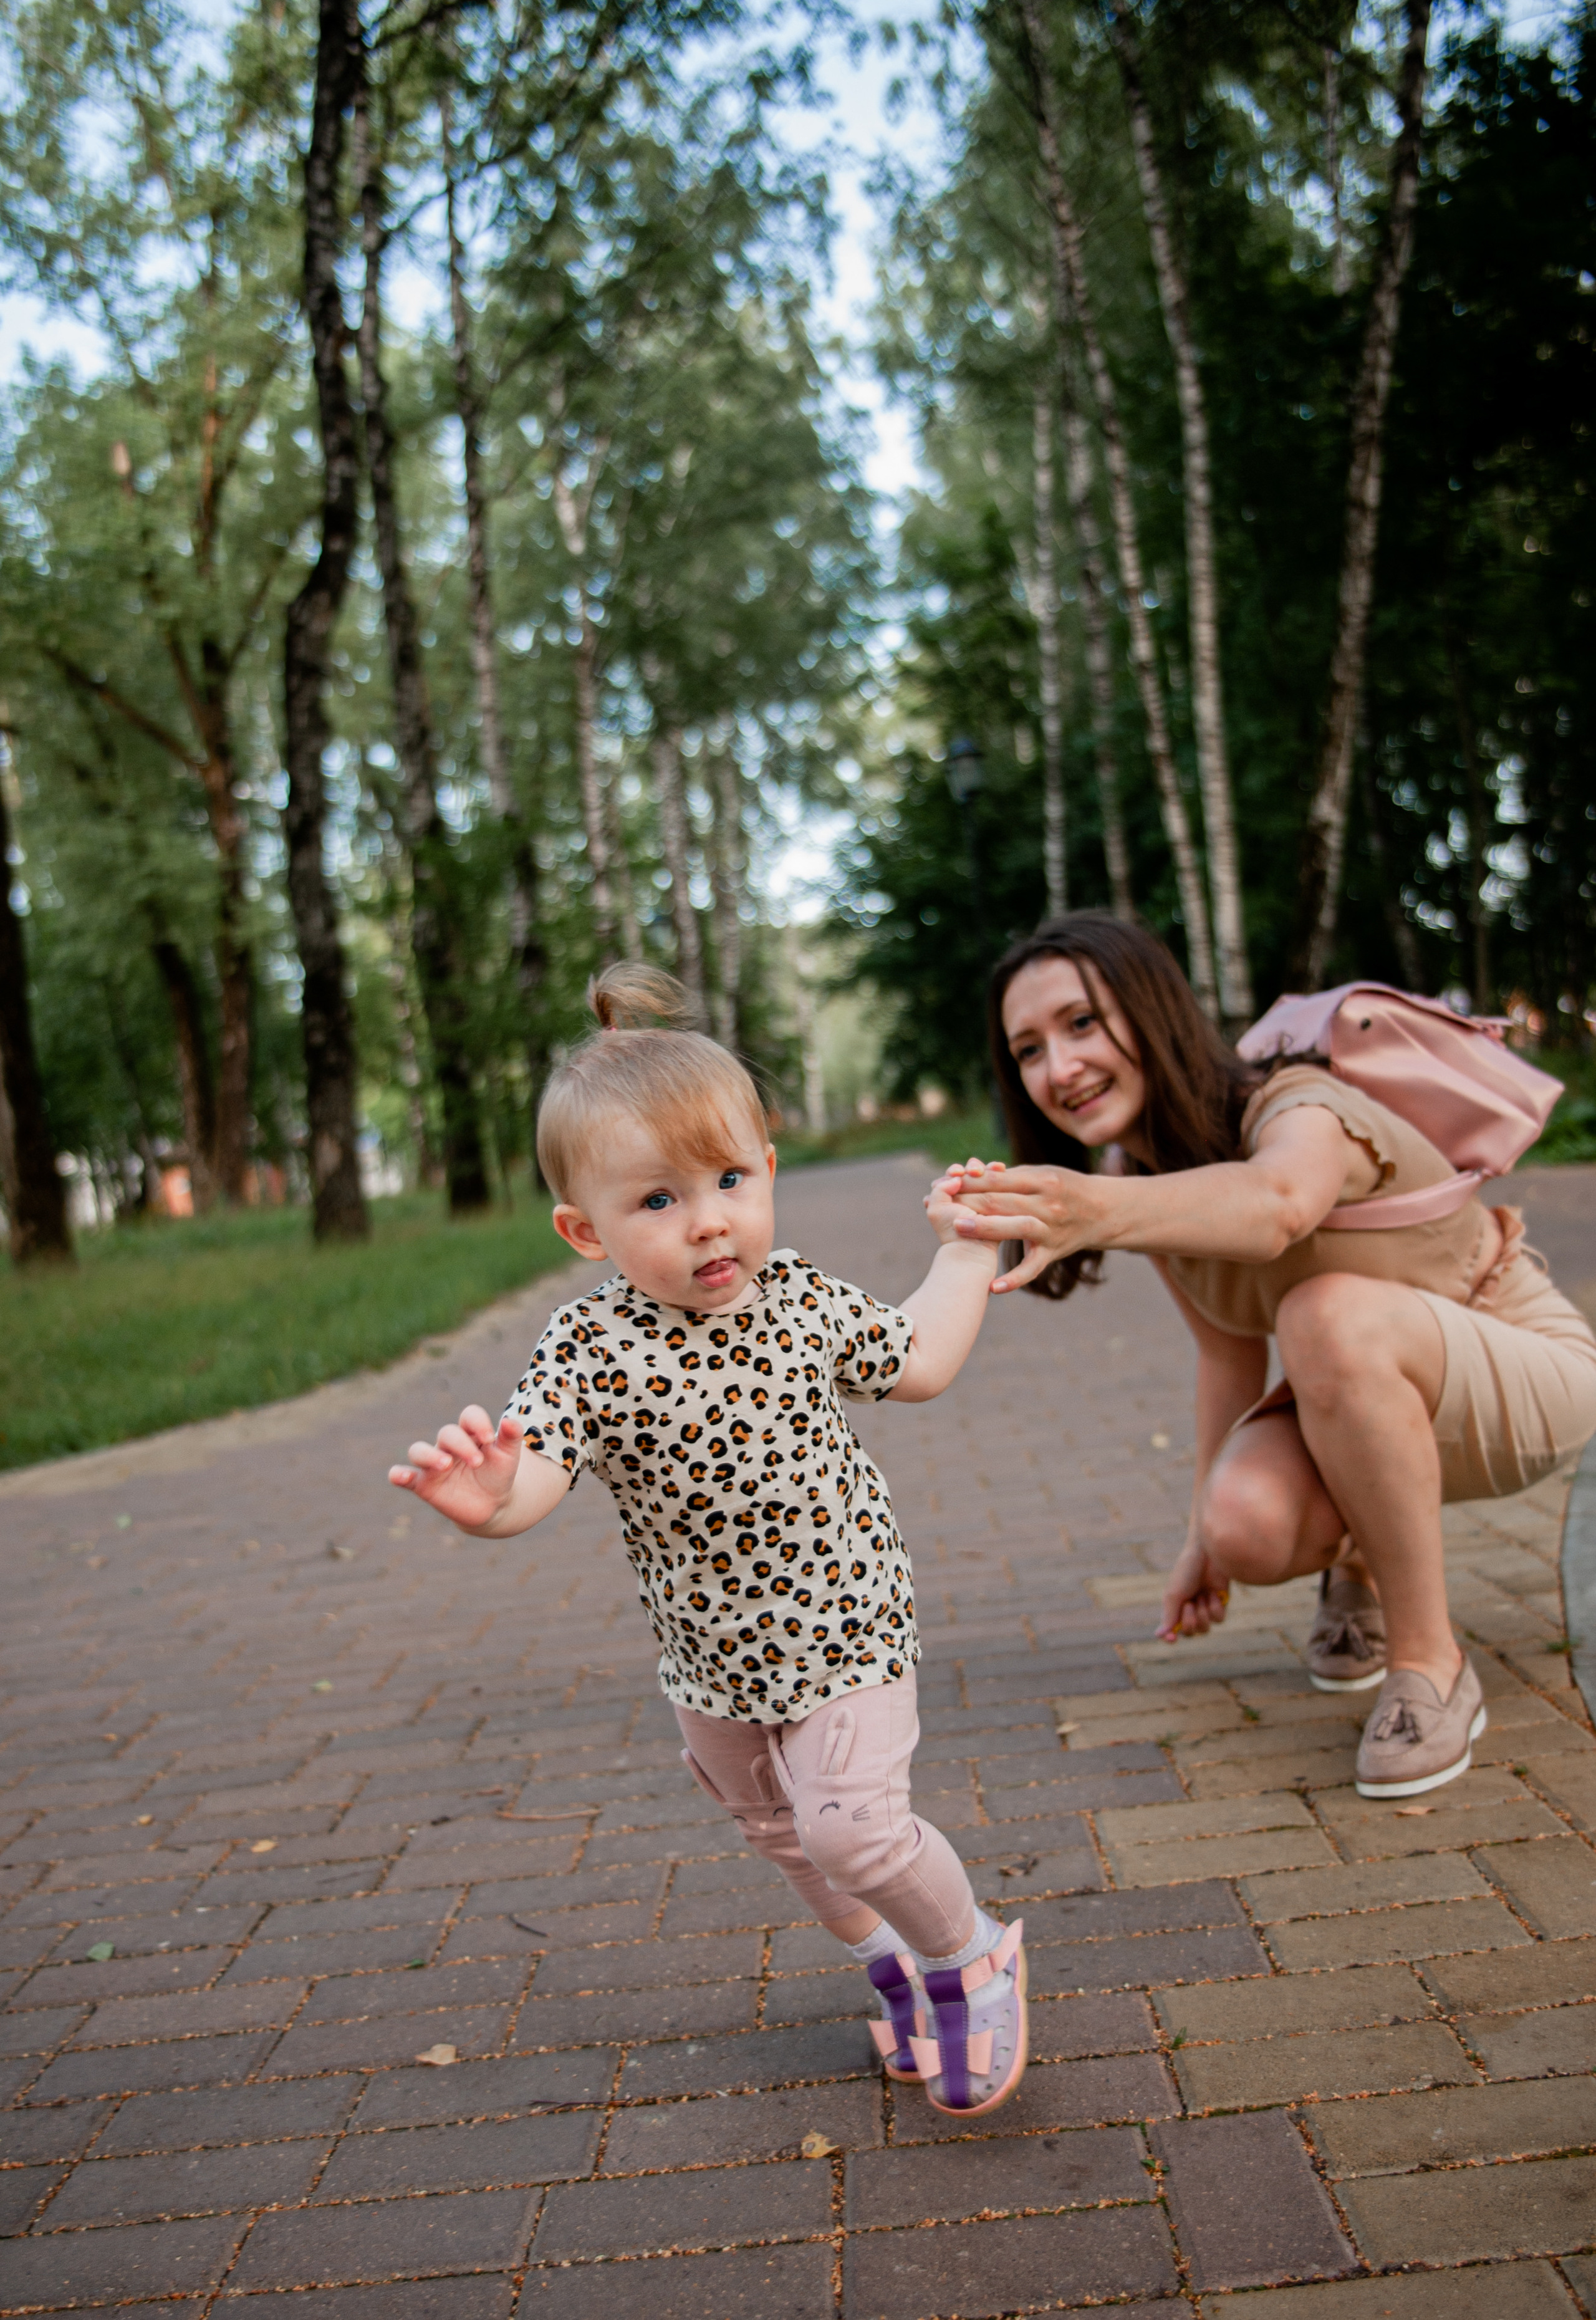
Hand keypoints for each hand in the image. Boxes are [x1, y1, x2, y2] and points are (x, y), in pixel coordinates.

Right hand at [389, 1405, 523, 1532]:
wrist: (492, 1505)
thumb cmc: (498, 1475)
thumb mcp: (508, 1457)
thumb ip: (511, 1438)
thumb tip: (510, 1421)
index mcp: (471, 1433)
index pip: (469, 1416)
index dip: (477, 1422)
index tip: (489, 1438)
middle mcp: (449, 1445)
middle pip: (447, 1433)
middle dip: (462, 1445)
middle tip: (477, 1462)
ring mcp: (434, 1464)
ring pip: (419, 1450)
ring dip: (429, 1455)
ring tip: (445, 1465)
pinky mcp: (424, 1484)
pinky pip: (404, 1477)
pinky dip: (399, 1474)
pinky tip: (400, 1475)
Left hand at [923, 1157, 1003, 1250]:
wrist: (973, 1251)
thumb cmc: (953, 1232)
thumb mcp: (936, 1209)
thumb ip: (941, 1188)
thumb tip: (957, 1177)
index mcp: (949, 1197)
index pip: (954, 1175)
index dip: (956, 1170)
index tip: (958, 1173)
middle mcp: (965, 1198)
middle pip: (971, 1174)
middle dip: (974, 1168)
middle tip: (976, 1171)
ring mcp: (982, 1201)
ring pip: (986, 1177)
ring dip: (988, 1170)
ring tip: (994, 1167)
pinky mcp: (998, 1204)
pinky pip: (1000, 1185)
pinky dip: (1000, 1176)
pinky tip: (1001, 1169)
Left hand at [938, 1162, 1104, 1292]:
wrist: (1103, 1211)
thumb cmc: (1065, 1188)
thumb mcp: (1043, 1174)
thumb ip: (1011, 1177)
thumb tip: (974, 1176)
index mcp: (1042, 1180)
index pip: (1001, 1179)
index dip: (973, 1181)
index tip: (949, 1181)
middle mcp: (1048, 1204)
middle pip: (1004, 1201)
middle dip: (972, 1201)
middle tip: (943, 1203)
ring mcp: (1052, 1229)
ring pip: (1018, 1227)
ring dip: (988, 1227)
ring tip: (960, 1228)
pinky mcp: (1054, 1252)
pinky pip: (1033, 1267)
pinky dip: (1015, 1279)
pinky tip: (993, 1287)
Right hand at [1157, 1531, 1230, 1642]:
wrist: (1207, 1553)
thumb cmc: (1186, 1571)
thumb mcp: (1174, 1594)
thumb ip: (1169, 1616)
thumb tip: (1158, 1636)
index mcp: (1175, 1607)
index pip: (1171, 1631)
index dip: (1171, 1637)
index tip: (1172, 1639)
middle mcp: (1190, 1609)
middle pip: (1190, 1633)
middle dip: (1189, 1622)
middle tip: (1189, 1604)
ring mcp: (1205, 1607)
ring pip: (1205, 1628)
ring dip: (1203, 1614)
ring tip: (1202, 1596)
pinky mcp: (1220, 1603)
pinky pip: (1219, 1619)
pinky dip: (1214, 1607)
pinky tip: (1213, 1593)